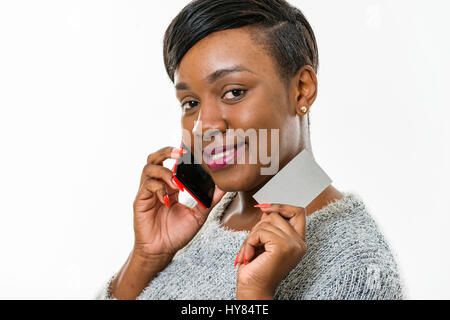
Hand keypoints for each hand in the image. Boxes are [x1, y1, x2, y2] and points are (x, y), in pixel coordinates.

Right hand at [133, 146, 225, 265]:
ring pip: (149, 168)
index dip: (179, 153)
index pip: (172, 162)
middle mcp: (158, 185)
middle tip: (181, 152)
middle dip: (167, 151)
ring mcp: (147, 192)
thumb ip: (208, 200)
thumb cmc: (177, 234)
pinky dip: (158, 188)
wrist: (162, 251)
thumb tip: (224, 187)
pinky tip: (167, 200)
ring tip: (177, 184)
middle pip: (156, 158)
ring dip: (165, 172)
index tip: (192, 149)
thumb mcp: (198, 215)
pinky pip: (147, 186)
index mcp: (171, 186)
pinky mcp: (140, 201)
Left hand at [235, 203, 306, 299]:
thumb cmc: (256, 268)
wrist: (253, 289)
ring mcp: (293, 245)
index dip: (282, 206)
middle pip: (277, 215)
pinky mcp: (282, 247)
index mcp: (298, 242)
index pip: (298, 212)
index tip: (265, 208)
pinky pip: (260, 232)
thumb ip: (269, 225)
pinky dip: (250, 241)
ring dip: (252, 236)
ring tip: (251, 252)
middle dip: (259, 226)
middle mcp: (300, 244)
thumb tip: (266, 208)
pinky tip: (250, 255)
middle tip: (253, 243)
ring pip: (266, 222)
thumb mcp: (264, 241)